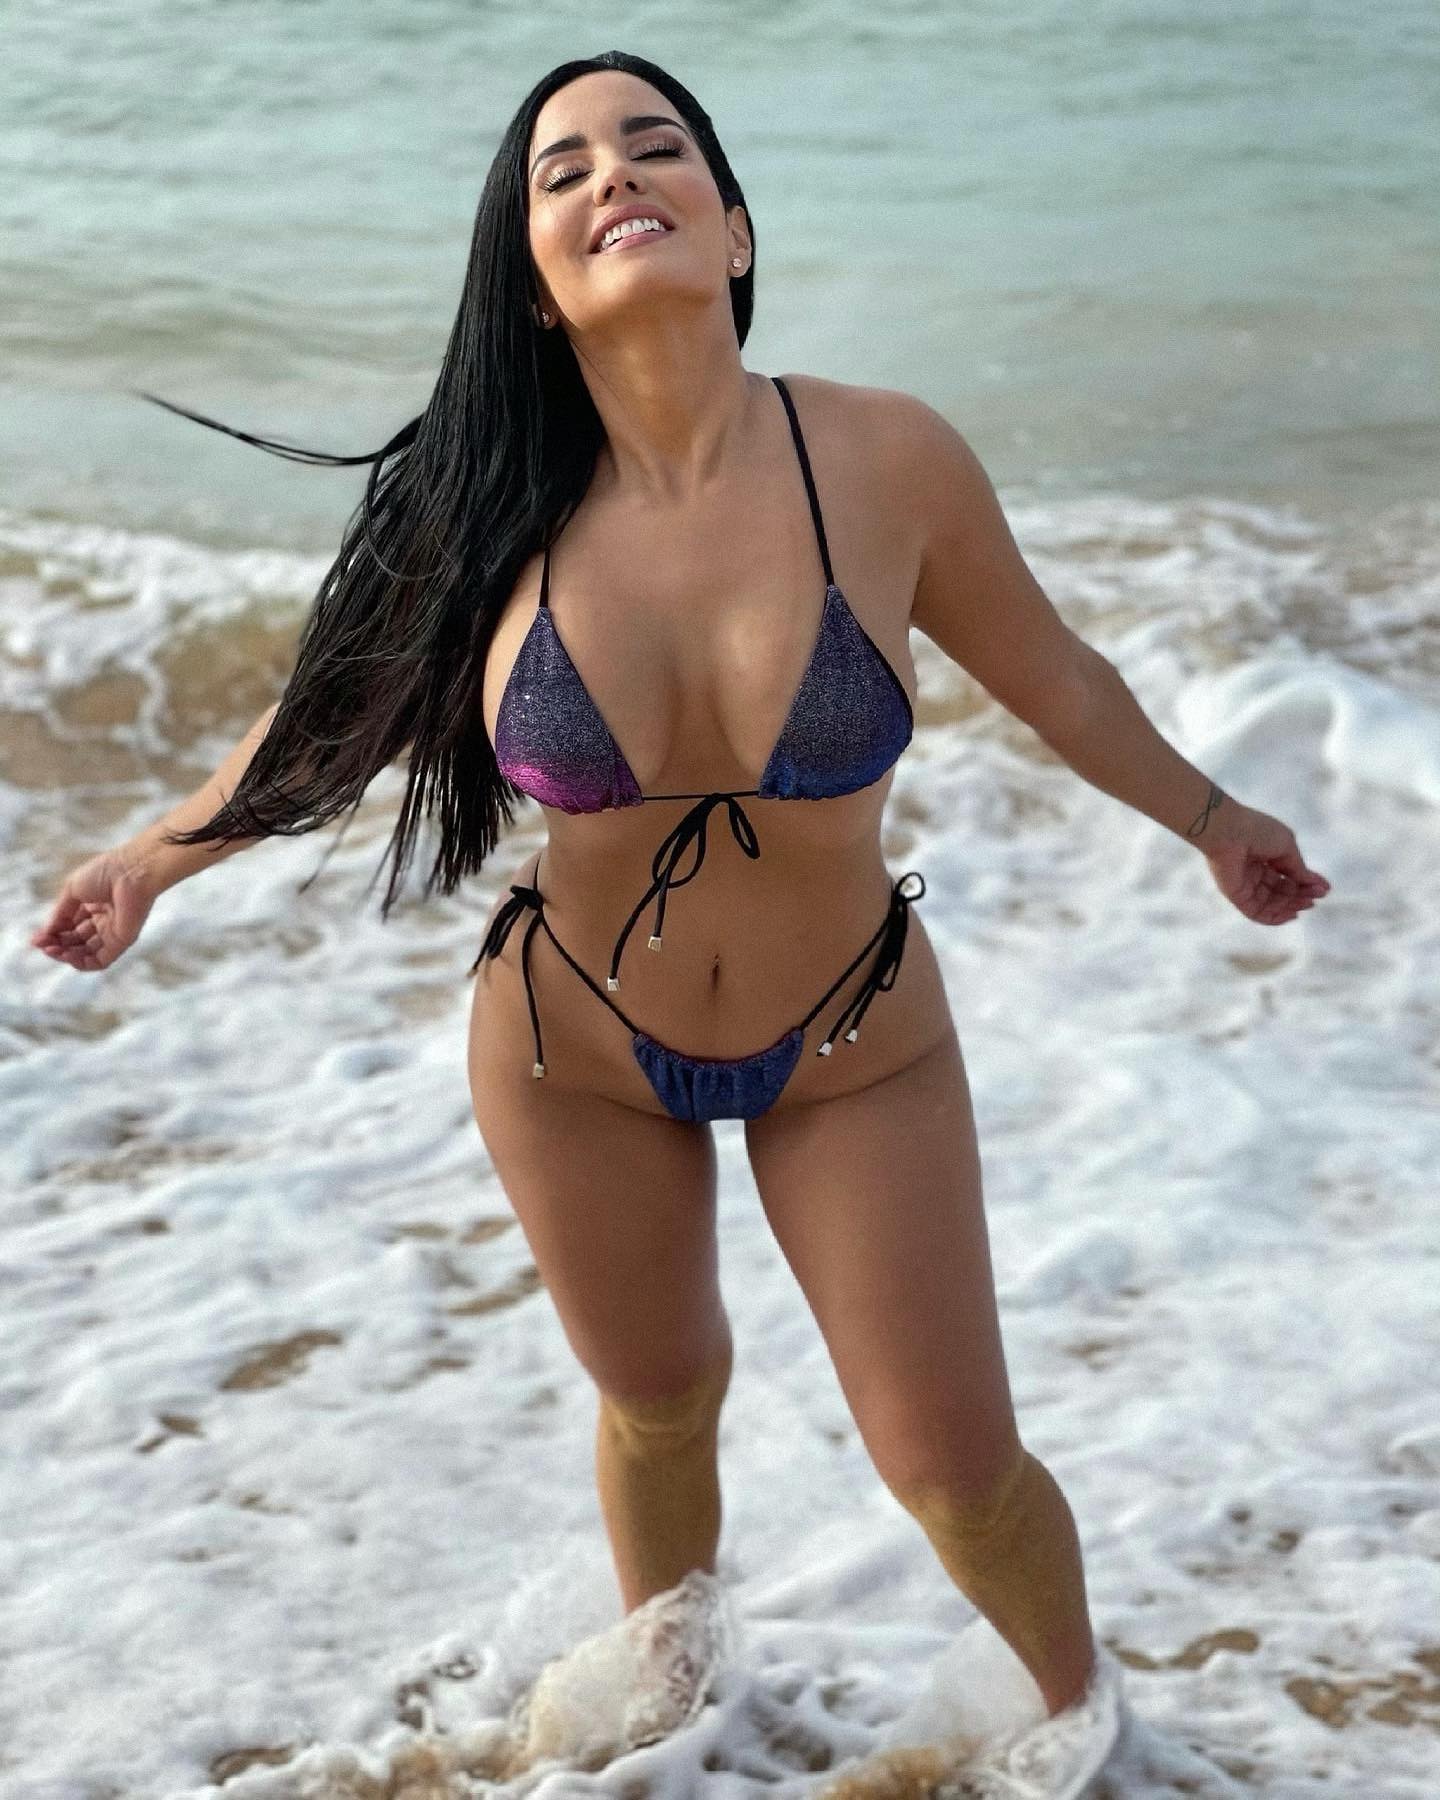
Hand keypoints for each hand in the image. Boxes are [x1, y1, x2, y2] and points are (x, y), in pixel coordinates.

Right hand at [29, 845, 162, 971]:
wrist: (131, 872)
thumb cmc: (105, 873)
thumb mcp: (72, 891)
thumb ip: (59, 914)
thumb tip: (44, 934)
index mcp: (92, 906)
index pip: (69, 928)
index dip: (52, 935)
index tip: (36, 939)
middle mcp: (102, 921)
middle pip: (75, 942)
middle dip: (56, 946)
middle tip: (43, 946)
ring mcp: (112, 933)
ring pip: (85, 954)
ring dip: (65, 956)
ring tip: (51, 950)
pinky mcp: (122, 942)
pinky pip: (100, 961)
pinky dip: (82, 963)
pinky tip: (67, 956)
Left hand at [1197, 803, 1330, 925]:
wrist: (1229, 832)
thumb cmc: (1258, 832)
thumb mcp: (1287, 847)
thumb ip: (1298, 868)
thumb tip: (1315, 883)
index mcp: (1265, 856)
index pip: (1287, 875)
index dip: (1305, 883)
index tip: (1324, 889)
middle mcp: (1254, 872)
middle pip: (1281, 891)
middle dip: (1300, 895)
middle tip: (1316, 898)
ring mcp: (1245, 885)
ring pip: (1271, 903)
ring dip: (1291, 906)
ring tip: (1307, 903)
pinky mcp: (1237, 896)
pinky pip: (1257, 913)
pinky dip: (1275, 917)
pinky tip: (1291, 915)